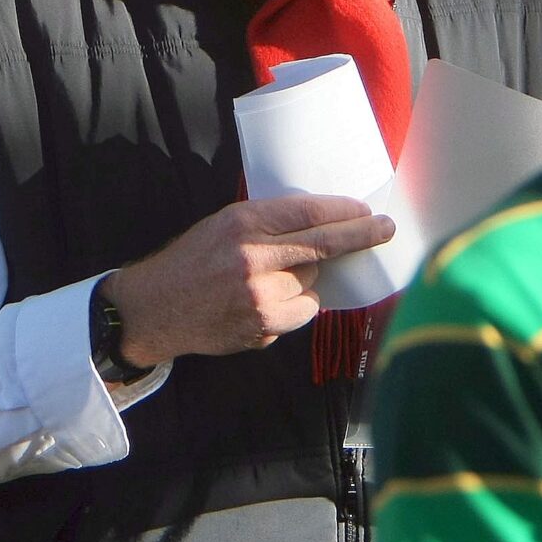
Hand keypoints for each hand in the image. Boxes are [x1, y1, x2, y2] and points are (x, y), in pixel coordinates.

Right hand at [104, 195, 394, 368]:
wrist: (155, 309)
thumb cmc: (192, 259)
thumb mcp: (223, 224)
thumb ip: (267, 223)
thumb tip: (323, 223)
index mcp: (243, 225)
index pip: (307, 214)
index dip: (342, 212)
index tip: (367, 211)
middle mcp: (254, 260)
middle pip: (322, 247)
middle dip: (360, 237)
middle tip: (386, 228)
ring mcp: (259, 300)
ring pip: (312, 286)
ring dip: (304, 281)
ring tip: (270, 279)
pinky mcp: (262, 330)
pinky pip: (299, 314)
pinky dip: (292, 307)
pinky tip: (261, 302)